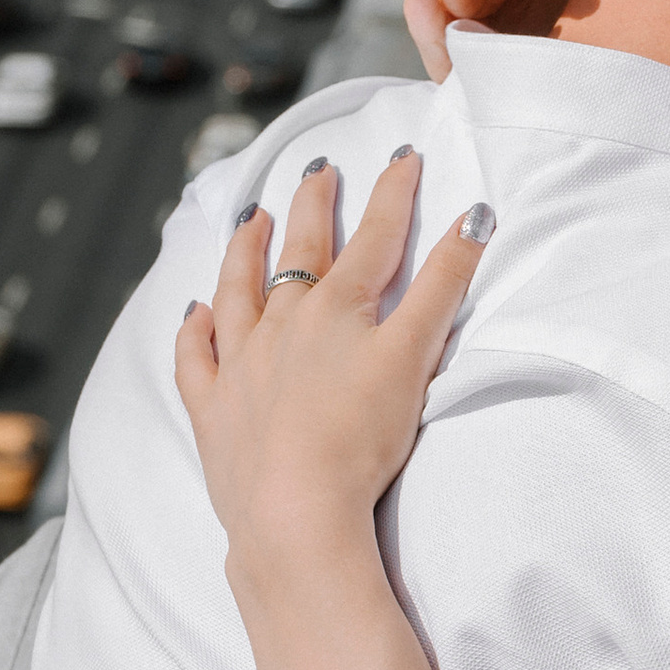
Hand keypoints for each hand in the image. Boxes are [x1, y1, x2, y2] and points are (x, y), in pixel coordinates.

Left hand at [174, 154, 493, 583]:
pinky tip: (193, 313)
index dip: (392, 195)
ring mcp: (241, 365)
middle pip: (301, 251)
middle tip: (318, 170)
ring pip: (238, 291)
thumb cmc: (361, 439)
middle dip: (314, 205)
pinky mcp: (214, 411)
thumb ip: (444, 284)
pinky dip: (194, 332)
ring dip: (246, 251)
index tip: (401, 158)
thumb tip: (475, 217)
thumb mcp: (415, 356)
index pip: (373, 237)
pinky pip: (196, 359)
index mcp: (338, 309)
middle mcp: (282, 325)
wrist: (295, 511)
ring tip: (253, 219)